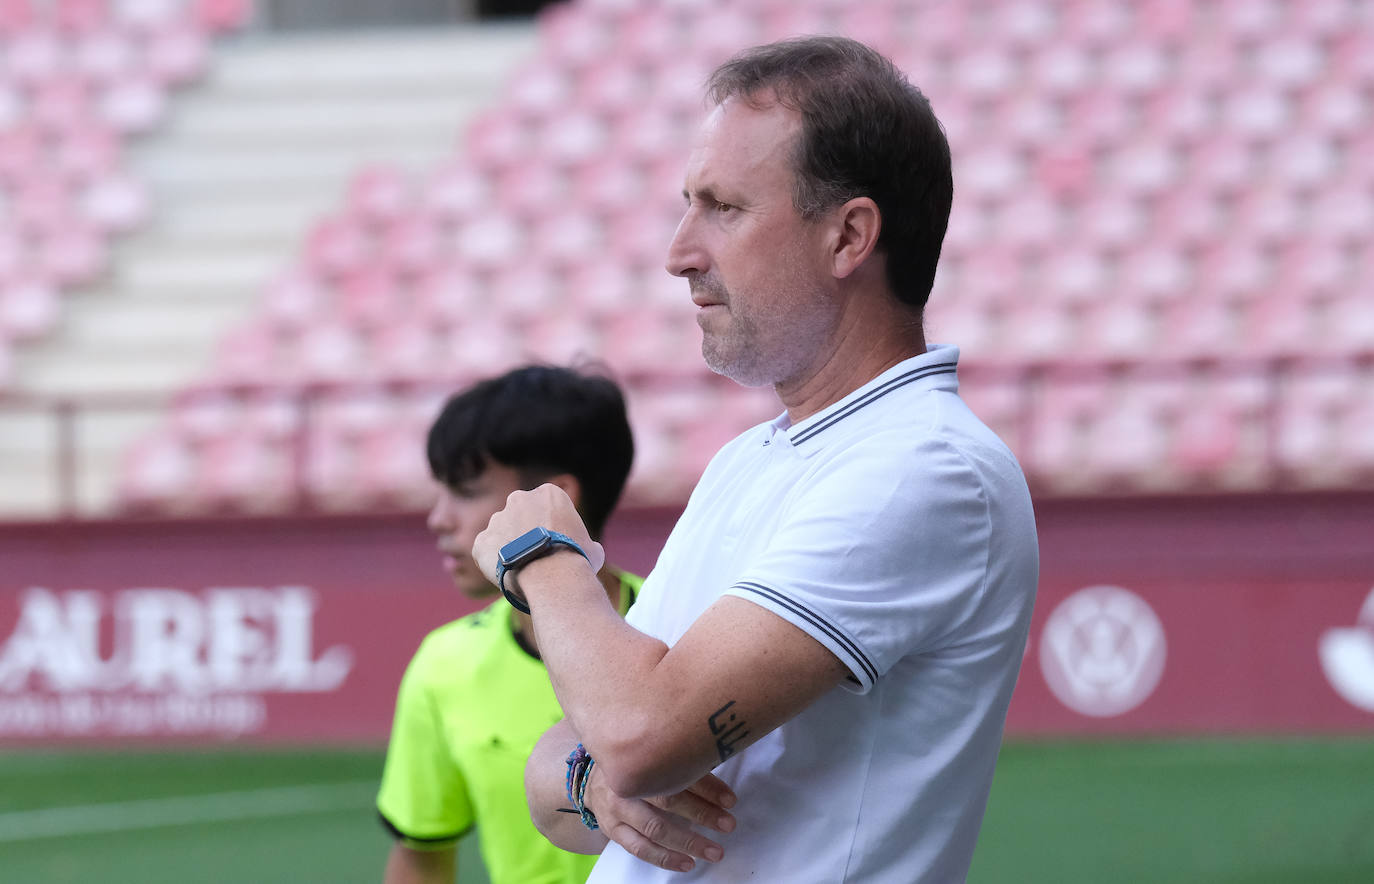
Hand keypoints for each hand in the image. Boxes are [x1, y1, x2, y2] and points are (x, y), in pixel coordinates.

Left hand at [472, 484, 605, 594]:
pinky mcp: (482, 541)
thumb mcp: (592, 548)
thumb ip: (582, 541)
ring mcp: (497, 519)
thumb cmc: (577, 561)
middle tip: (536, 555)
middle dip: (526, 532)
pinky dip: (494, 563)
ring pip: (502, 533)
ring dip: (509, 547)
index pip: (548, 506)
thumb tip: (588, 550)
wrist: (552, 578)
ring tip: (522, 569)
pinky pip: (486, 552)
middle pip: (521, 515)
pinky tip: (508, 575)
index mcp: (549, 493)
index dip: (553, 526)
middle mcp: (519, 499)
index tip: (556, 543)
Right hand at [584, 768, 736, 872]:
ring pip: (655, 828)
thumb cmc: (634, 766)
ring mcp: (618, 809)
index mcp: (639, 759)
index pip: (677, 772)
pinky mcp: (613, 830)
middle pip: (667, 799)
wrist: (593, 779)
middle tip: (727, 824)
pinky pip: (640, 848)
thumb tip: (718, 763)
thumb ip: (679, 760)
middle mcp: (627, 784)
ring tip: (714, 850)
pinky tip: (687, 863)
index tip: (730, 799)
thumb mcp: (652, 754)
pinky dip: (665, 858)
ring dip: (688, 841)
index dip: (707, 786)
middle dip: (701, 814)